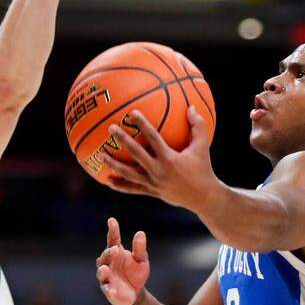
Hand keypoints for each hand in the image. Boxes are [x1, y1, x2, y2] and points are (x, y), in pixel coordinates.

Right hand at [96, 217, 149, 304]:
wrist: (135, 293)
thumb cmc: (136, 274)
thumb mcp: (141, 260)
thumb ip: (139, 248)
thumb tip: (140, 233)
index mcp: (116, 253)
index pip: (112, 239)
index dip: (112, 230)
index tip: (111, 220)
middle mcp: (108, 263)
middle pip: (105, 256)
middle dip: (109, 253)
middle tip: (115, 249)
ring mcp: (107, 277)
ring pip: (101, 272)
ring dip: (103, 271)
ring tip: (105, 269)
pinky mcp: (109, 290)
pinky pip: (107, 290)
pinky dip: (110, 290)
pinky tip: (113, 291)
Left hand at [101, 107, 222, 212]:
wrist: (203, 198)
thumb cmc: (203, 169)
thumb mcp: (202, 147)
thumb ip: (198, 126)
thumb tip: (191, 106)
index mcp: (169, 158)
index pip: (153, 138)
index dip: (142, 125)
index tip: (132, 113)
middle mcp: (158, 171)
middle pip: (136, 154)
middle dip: (123, 140)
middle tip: (111, 128)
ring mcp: (153, 183)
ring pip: (129, 174)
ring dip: (114, 164)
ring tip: (101, 154)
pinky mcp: (151, 192)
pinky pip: (132, 189)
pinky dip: (120, 185)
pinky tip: (108, 181)